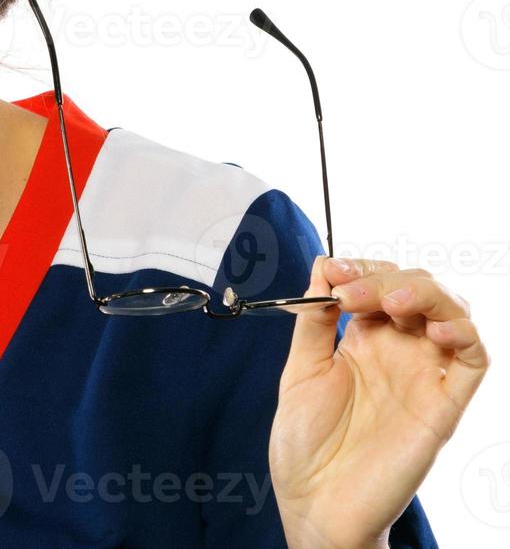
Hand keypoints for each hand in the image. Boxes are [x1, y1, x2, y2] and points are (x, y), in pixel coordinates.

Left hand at [268, 256, 489, 547]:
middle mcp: (397, 353)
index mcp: (361, 341)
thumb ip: (313, 322)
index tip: (333, 270)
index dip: (360, 269)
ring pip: (452, 313)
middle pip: (415, 290)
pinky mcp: (444, 406)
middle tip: (350, 293)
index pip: (377, 284)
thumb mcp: (298, 372)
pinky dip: (464, 333)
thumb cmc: (305, 445)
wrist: (316, 504)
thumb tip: (322, 267)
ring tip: (392, 302)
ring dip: (428, 293)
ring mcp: (423, 376)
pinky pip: (474, 361)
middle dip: (384, 278)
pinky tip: (435, 328)